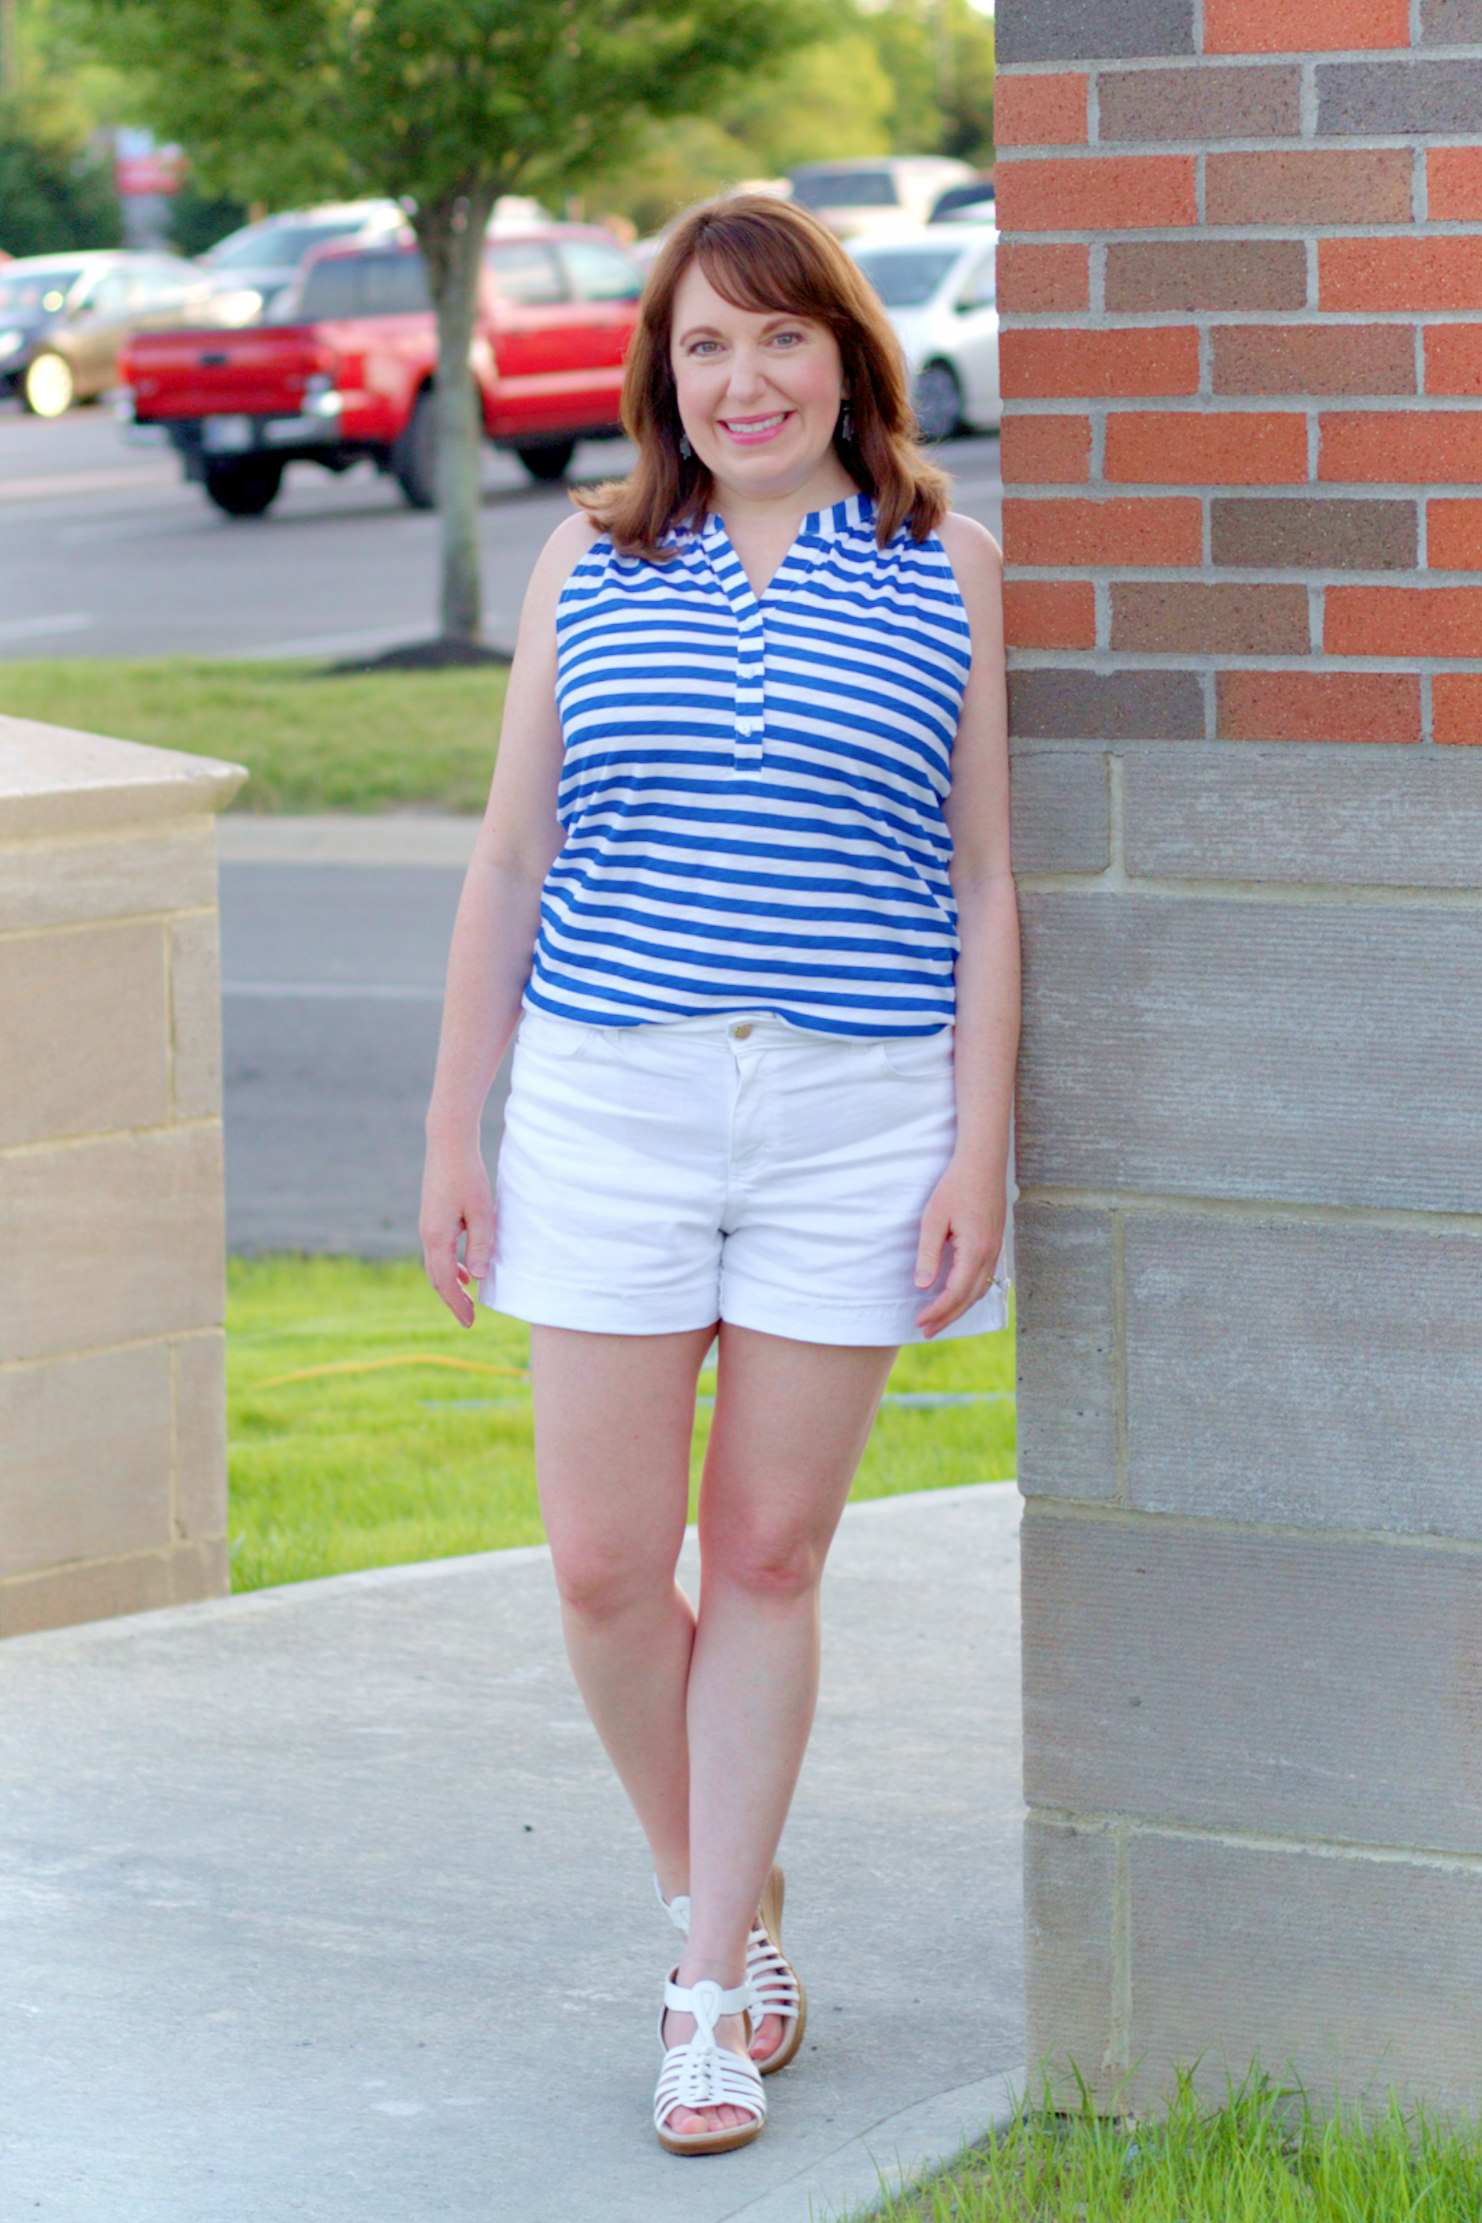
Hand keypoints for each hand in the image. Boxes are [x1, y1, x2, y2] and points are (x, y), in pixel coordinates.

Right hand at [420, 1136, 495, 1328]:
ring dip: (451, 1286)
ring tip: (468, 1302)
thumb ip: (480, 1244)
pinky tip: (466, 1272)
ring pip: (436, 1267)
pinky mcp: (432, 1219)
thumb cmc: (468, 1176)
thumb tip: (478, 1276)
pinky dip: (450, 1268)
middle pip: (437, 1279)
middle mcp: (427, 1235)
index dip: (458, 1304)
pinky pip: (438, 1253)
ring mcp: (427, 1227)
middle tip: (468, 1321)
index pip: (447, 1281)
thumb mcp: (482, 1211)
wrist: (448, 1145)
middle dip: (452, 1301)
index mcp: (437, 1237)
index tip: (470, 1322)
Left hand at [913, 1155, 1005, 1338]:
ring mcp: (996, 1249)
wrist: (983, 1162)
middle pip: (969, 1298)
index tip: (919, 1322)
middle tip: (926, 1331)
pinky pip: (986, 1277)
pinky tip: (959, 1295)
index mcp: (975, 1251)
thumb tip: (922, 1286)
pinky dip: (971, 1293)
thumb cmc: (955, 1186)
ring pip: (981, 1290)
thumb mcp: (933, 1220)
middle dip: (948, 1317)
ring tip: (940, 1319)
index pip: (955, 1293)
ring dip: (960, 1307)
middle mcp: (990, 1255)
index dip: (937, 1311)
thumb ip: (928, 1255)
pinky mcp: (996, 1243)